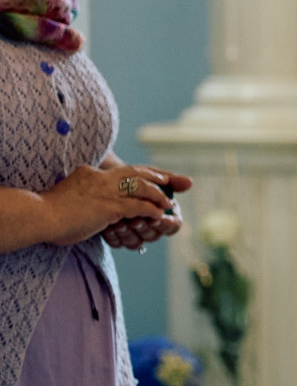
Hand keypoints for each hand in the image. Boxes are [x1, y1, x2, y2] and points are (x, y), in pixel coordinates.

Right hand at [41, 163, 187, 246]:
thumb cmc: (47, 212)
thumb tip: (90, 203)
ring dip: (157, 194)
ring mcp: (106, 191)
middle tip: (168, 180)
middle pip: (135, 172)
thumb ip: (82, 193)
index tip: (151, 175)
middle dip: (155, 175)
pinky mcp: (111, 207)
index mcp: (89, 172)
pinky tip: (158, 215)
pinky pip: (139, 207)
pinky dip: (151, 210)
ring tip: (167, 202)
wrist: (39, 215)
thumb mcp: (67, 194)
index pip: (121, 170)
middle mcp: (100, 177)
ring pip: (142, 187)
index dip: (139, 172)